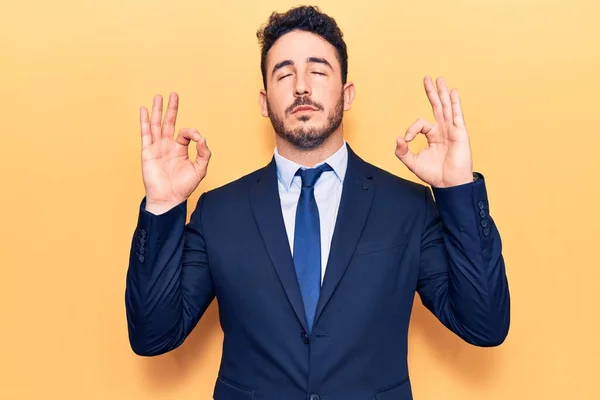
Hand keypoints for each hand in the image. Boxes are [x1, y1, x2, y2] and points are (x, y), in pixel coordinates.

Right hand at [140, 93, 210, 212]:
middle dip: (172, 108)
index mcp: (180, 149)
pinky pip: (145, 133)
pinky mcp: (148, 151)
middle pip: (169, 122)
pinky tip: (144, 110)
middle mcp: (168, 145)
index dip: (192, 132)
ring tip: (158, 96)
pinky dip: (144, 121)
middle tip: (174, 94)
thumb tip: (202, 138)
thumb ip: (204, 153)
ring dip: (158, 110)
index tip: (197, 138)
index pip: (185, 133)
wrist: (168, 199)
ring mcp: (157, 147)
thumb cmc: (183, 187)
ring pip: (157, 124)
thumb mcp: (199, 169)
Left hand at [395, 76, 472, 187]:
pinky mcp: (460, 133)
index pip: (420, 123)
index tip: (405, 140)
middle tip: (427, 78)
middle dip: (431, 93)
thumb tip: (397, 138)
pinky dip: (454, 103)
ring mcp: (452, 130)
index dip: (410, 129)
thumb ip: (402, 151)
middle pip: (437, 107)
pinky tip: (452, 92)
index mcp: (433, 135)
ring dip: (442, 93)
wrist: (449, 184)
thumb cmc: (434, 174)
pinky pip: (456, 115)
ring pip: (446, 107)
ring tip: (439, 79)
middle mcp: (443, 130)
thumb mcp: (412, 162)